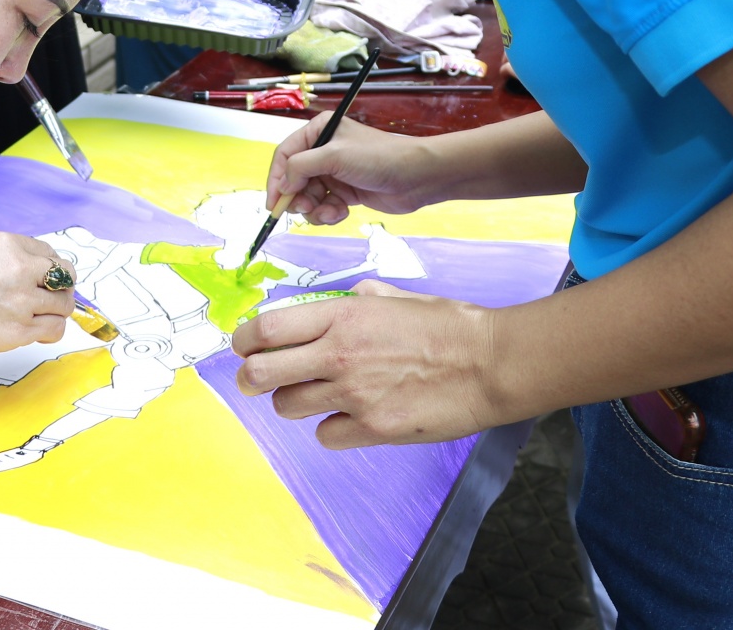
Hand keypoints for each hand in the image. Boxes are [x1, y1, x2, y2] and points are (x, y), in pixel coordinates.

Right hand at [0, 232, 72, 360]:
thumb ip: (4, 261)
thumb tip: (29, 274)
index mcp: (5, 244)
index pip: (47, 253)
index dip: (48, 268)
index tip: (43, 278)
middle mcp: (19, 268)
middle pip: (64, 275)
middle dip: (61, 286)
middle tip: (50, 296)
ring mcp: (22, 301)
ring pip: (63, 304)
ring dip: (56, 310)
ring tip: (42, 315)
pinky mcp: (19, 331)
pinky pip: (54, 329)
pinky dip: (51, 330)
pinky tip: (39, 331)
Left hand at [231, 281, 499, 446]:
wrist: (490, 363)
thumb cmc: (448, 325)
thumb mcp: (396, 297)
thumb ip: (360, 298)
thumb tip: (342, 300)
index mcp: (343, 315)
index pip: (268, 327)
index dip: (245, 339)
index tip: (242, 346)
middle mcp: (339, 353)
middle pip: (261, 373)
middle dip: (249, 378)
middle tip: (253, 380)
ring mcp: (354, 394)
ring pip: (288, 407)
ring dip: (292, 403)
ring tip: (311, 397)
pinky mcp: (374, 428)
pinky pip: (327, 435)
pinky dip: (332, 429)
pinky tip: (350, 418)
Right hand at [268, 113, 450, 223]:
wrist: (417, 178)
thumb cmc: (378, 158)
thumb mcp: (334, 156)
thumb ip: (301, 167)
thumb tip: (282, 185)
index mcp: (318, 131)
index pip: (285, 155)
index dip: (276, 179)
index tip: (274, 203)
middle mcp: (323, 151)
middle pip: (293, 179)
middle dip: (298, 197)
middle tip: (306, 208)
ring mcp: (334, 172)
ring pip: (307, 196)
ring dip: (315, 209)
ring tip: (331, 211)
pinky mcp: (345, 192)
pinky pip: (323, 206)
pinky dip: (328, 213)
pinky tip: (341, 212)